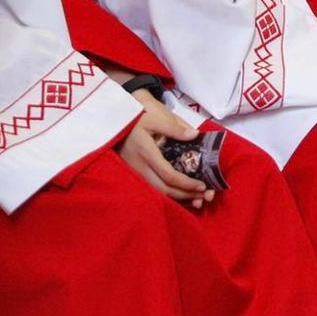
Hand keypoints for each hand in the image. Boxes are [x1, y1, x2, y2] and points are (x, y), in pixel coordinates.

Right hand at [117, 93, 214, 208]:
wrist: (112, 122)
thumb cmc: (135, 119)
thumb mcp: (154, 118)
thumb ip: (174, 127)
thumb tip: (195, 135)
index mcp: (147, 154)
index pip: (169, 176)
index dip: (186, 184)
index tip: (202, 185)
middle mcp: (140, 168)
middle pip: (165, 190)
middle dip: (186, 195)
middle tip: (204, 194)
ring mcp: (135, 173)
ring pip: (158, 193)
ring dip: (178, 197)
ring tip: (195, 197)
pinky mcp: (134, 174)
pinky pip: (153, 189)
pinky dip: (168, 194)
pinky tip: (180, 193)